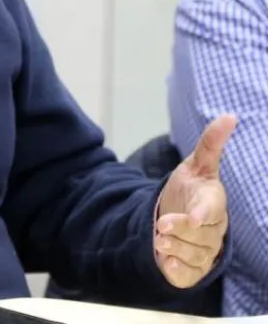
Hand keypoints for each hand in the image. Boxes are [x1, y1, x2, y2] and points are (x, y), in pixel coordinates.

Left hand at [155, 114, 236, 287]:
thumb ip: (210, 144)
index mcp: (214, 203)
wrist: (175, 216)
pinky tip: (164, 259)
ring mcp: (205, 250)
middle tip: (161, 226)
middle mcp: (213, 229)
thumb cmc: (189, 190)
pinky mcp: (193, 268)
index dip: (203, 212)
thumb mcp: (196, 165)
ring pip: (192, 253)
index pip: (212, 208)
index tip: (193, 215)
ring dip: (174, 247)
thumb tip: (229, 116)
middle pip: (199, 233)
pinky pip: (186, 272)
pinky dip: (175, 267)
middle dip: (179, 230)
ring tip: (159, 239)